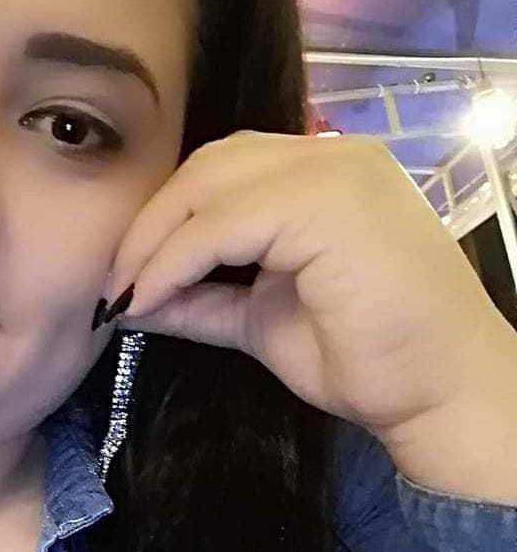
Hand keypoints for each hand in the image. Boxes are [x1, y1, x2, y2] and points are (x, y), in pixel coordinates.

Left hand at [102, 129, 516, 443]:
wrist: (439, 394)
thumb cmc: (364, 359)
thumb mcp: (259, 320)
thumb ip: (201, 298)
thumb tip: (129, 297)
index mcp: (322, 174)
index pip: (219, 173)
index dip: (162, 218)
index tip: (122, 275)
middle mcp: (331, 157)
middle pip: (206, 167)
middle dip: (147, 223)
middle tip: (113, 281)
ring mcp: (334, 173)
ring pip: (207, 185)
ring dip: (153, 240)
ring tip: (125, 291)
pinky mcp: (328, 204)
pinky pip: (221, 224)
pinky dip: (174, 260)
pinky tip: (150, 296)